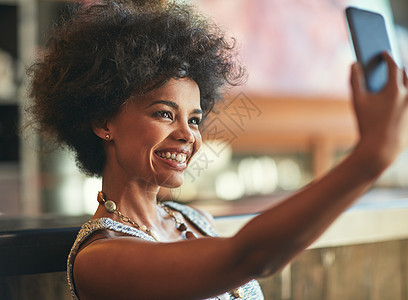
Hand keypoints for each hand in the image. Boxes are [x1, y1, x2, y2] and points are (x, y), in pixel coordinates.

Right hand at [350, 52, 407, 169]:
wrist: (380, 148)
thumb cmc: (367, 124)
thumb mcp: (357, 101)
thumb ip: (355, 80)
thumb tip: (354, 64)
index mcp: (394, 90)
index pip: (394, 66)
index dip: (388, 58)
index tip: (384, 53)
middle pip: (407, 75)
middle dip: (399, 69)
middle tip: (391, 67)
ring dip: (405, 82)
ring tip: (398, 82)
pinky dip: (405, 98)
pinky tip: (399, 99)